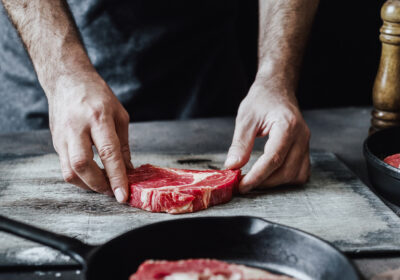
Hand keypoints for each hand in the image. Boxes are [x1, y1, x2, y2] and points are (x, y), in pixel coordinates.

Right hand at [49, 70, 132, 202]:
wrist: (67, 80)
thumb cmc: (97, 95)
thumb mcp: (119, 115)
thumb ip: (123, 145)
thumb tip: (128, 170)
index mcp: (98, 118)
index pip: (108, 153)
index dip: (116, 177)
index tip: (123, 195)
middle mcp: (77, 128)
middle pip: (82, 165)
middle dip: (99, 185)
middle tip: (113, 192)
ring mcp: (63, 136)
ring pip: (69, 171)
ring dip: (87, 185)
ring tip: (103, 186)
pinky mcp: (56, 142)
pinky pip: (65, 167)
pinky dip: (79, 178)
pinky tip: (91, 177)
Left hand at [225, 79, 310, 192]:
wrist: (277, 90)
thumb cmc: (262, 99)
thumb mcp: (246, 118)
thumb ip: (240, 144)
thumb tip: (232, 166)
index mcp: (287, 126)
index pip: (273, 158)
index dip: (257, 176)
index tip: (242, 186)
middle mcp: (301, 136)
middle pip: (286, 170)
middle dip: (264, 182)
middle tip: (244, 185)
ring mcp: (306, 144)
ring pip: (296, 175)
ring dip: (275, 183)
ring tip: (255, 181)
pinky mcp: (305, 149)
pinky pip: (301, 172)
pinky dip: (286, 179)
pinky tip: (271, 176)